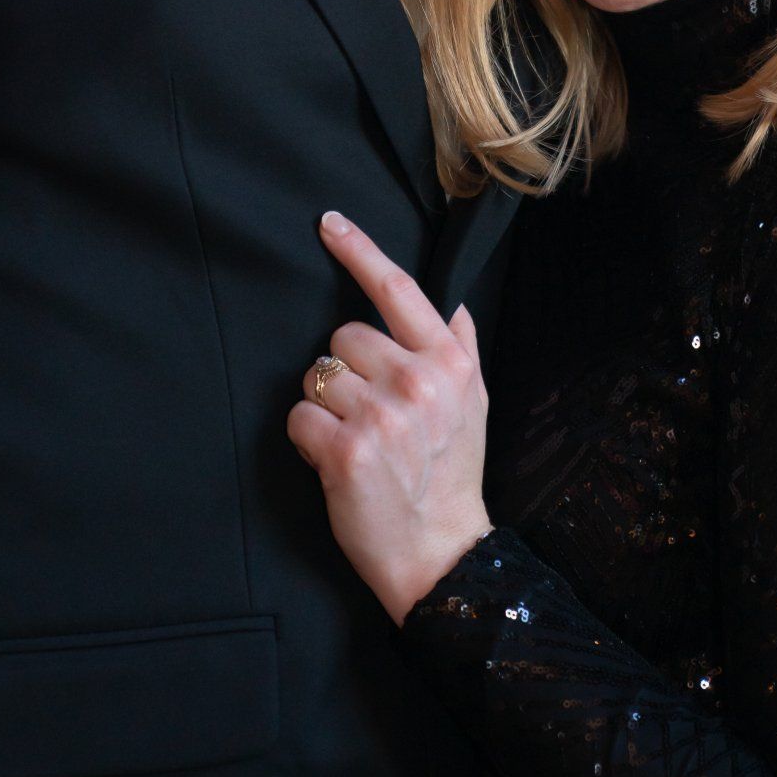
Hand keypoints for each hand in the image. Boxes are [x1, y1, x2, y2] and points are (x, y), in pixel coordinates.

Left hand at [287, 212, 491, 625]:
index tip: (328, 223)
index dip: (359, 250)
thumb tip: (454, 304)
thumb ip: (461, 350)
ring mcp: (381, 417)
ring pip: (317, 376)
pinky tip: (336, 463)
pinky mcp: (345, 452)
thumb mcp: (476, 407)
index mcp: (450, 364)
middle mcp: (418, 382)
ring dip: (326, 408)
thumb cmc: (452, 476)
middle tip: (370, 414)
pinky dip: (309, 440)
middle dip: (346, 372)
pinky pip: (299, 418)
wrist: (442, 553)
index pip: (398, 289)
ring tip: (357, 441)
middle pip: (343, 336)